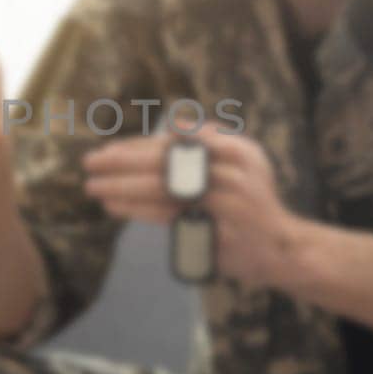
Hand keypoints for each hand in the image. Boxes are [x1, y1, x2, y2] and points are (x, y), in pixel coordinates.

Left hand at [81, 120, 309, 288]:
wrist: (282, 248)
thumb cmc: (253, 201)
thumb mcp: (245, 160)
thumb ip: (210, 142)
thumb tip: (174, 125)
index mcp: (236, 151)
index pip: (176, 143)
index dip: (138, 146)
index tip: (107, 151)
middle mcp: (232, 174)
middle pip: (166, 162)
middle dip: (122, 162)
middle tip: (90, 163)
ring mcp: (225, 205)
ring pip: (163, 190)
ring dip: (122, 187)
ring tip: (93, 187)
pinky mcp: (216, 233)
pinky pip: (168, 219)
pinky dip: (138, 211)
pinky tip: (114, 207)